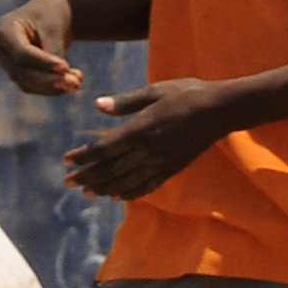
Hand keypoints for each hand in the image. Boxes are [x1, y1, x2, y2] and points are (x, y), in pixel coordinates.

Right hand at [0, 0, 89, 94]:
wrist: (48, 15)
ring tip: (77, 81)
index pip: (22, 53)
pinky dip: (53, 88)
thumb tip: (63, 79)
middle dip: (49, 79)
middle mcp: (0, 49)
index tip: (65, 67)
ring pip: (27, 83)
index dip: (43, 63)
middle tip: (75, 82)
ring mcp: (6, 64)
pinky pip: (33, 87)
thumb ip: (54, 51)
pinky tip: (72, 83)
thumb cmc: (50, 14)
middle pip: (22, 71)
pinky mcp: (17, 74)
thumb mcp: (53, 27)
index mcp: (3, 30)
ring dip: (53, 86)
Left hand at [61, 76, 237, 199]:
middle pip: (111, 168)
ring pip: (127, 180)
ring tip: (86, 192)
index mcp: (141, 129)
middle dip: (87, 176)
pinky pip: (148, 185)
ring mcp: (161, 162)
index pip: (104, 148)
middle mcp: (148, 150)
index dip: (84, 156)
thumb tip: (97, 105)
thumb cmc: (187, 93)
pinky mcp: (173, 168)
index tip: (67, 160)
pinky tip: (118, 196)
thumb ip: (125, 102)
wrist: (221, 110)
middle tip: (67, 183)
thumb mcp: (155, 91)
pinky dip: (131, 192)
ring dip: (104, 187)